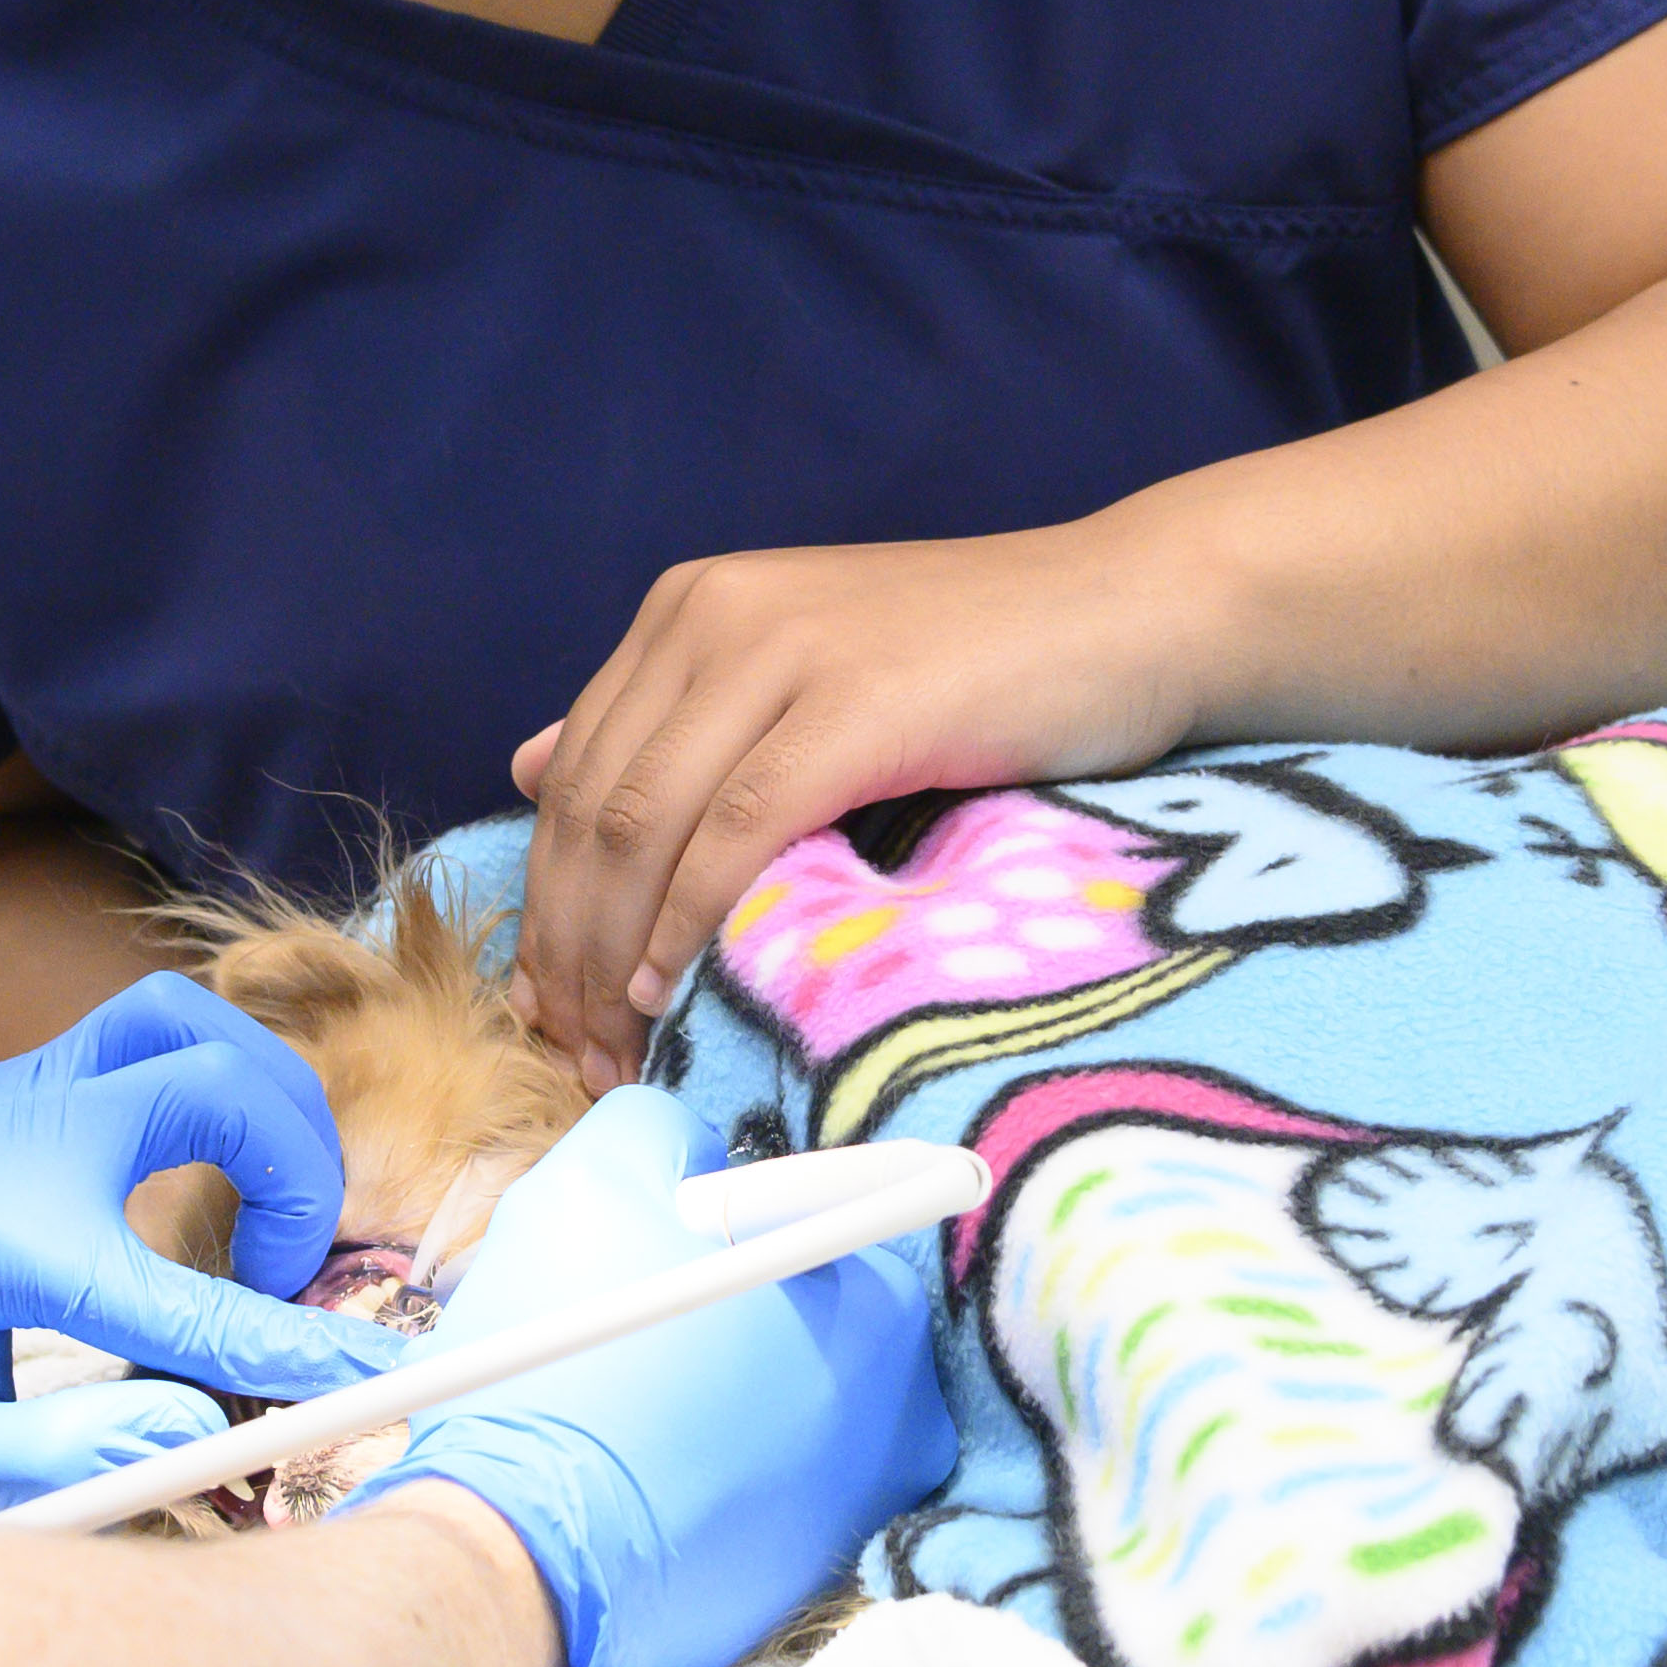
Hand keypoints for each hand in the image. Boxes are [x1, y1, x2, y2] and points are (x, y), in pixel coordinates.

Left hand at [0, 973, 414, 1513]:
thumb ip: (52, 1465)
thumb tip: (194, 1431)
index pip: (172, 1294)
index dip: (281, 1350)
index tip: (356, 1387)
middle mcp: (9, 1136)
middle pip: (212, 1071)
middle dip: (292, 1173)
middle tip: (277, 1281)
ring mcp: (18, 1094)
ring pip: (188, 1019)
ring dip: (262, 1107)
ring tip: (256, 1227)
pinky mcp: (27, 1091)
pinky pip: (159, 1038)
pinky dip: (221, 1091)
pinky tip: (210, 1194)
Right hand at [350, 1089, 952, 1666]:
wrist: (515, 1566)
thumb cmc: (569, 1366)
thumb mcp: (594, 1181)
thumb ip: (665, 1128)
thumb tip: (696, 1161)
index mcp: (883, 1317)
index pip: (822, 1215)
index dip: (719, 1216)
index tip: (657, 1242)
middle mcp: (906, 1426)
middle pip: (801, 1310)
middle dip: (716, 1300)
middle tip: (622, 1316)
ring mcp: (855, 1518)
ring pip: (764, 1395)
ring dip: (694, 1382)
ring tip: (608, 1396)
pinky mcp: (793, 1586)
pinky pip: (743, 1481)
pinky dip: (687, 1464)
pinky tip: (618, 1468)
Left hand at [507, 526, 1201, 1085]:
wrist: (1138, 609)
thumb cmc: (984, 666)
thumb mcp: (805, 679)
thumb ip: (678, 723)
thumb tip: (527, 766)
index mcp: (689, 609)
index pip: (574, 775)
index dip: (544, 903)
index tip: (545, 1011)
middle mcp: (711, 613)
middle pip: (592, 808)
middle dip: (566, 948)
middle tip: (574, 1056)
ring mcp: (783, 648)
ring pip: (644, 824)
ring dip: (612, 955)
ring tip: (617, 1049)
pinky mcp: (860, 701)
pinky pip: (738, 827)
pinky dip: (691, 919)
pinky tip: (673, 987)